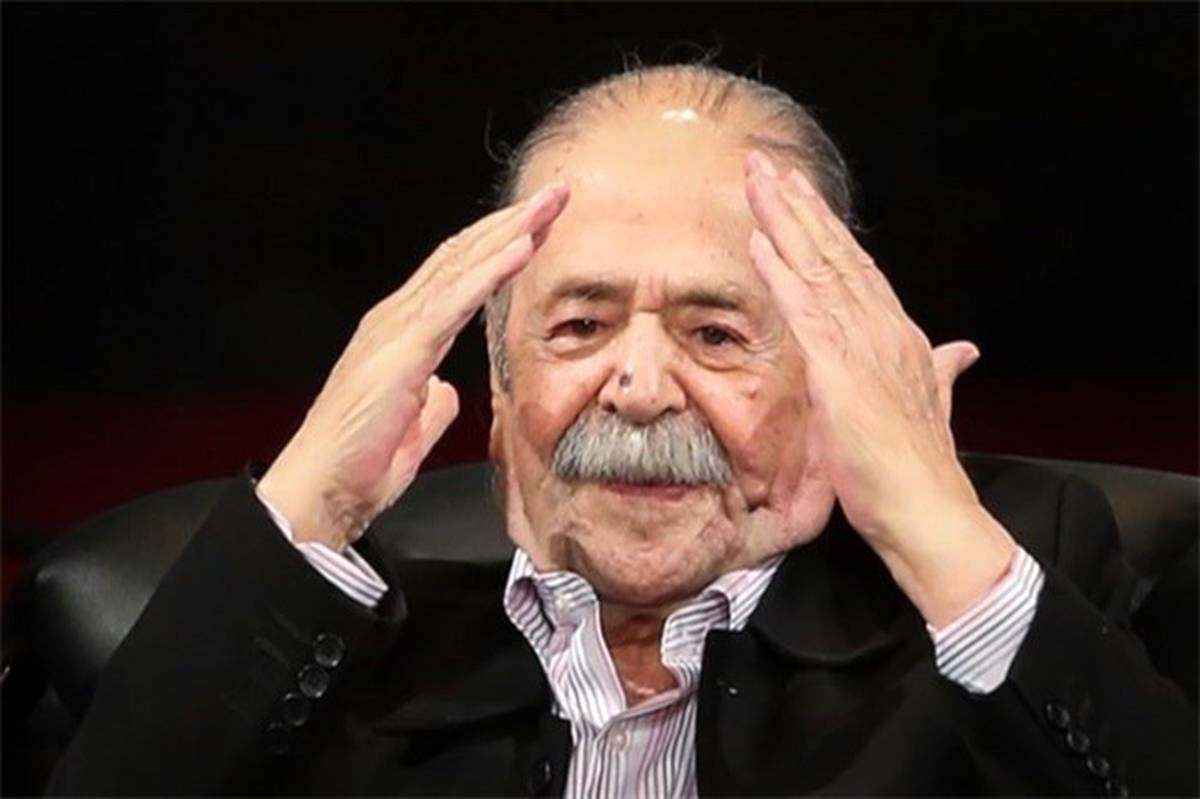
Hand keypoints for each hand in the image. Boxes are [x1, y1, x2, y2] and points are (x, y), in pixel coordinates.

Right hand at [258, 182, 569, 550]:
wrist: (320, 491)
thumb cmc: (358, 464)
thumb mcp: (412, 429)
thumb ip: (432, 404)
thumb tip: (448, 392)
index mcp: (400, 335)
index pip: (455, 275)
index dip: (496, 246)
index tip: (537, 226)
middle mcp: (395, 320)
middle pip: (461, 256)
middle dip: (510, 223)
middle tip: (555, 196)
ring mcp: (395, 330)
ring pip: (461, 266)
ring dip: (509, 233)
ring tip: (547, 207)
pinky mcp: (401, 351)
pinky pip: (455, 301)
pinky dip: (491, 271)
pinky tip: (522, 248)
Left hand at [743, 151, 1014, 625]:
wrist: (929, 510)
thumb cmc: (918, 468)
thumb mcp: (931, 407)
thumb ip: (942, 371)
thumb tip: (964, 349)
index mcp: (898, 335)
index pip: (856, 268)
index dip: (825, 228)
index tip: (799, 194)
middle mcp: (883, 328)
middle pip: (835, 252)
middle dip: (799, 205)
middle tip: (766, 163)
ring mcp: (863, 345)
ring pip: (819, 267)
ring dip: (786, 221)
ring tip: (759, 181)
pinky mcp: (840, 371)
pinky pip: (806, 310)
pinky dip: (783, 273)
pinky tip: (761, 244)